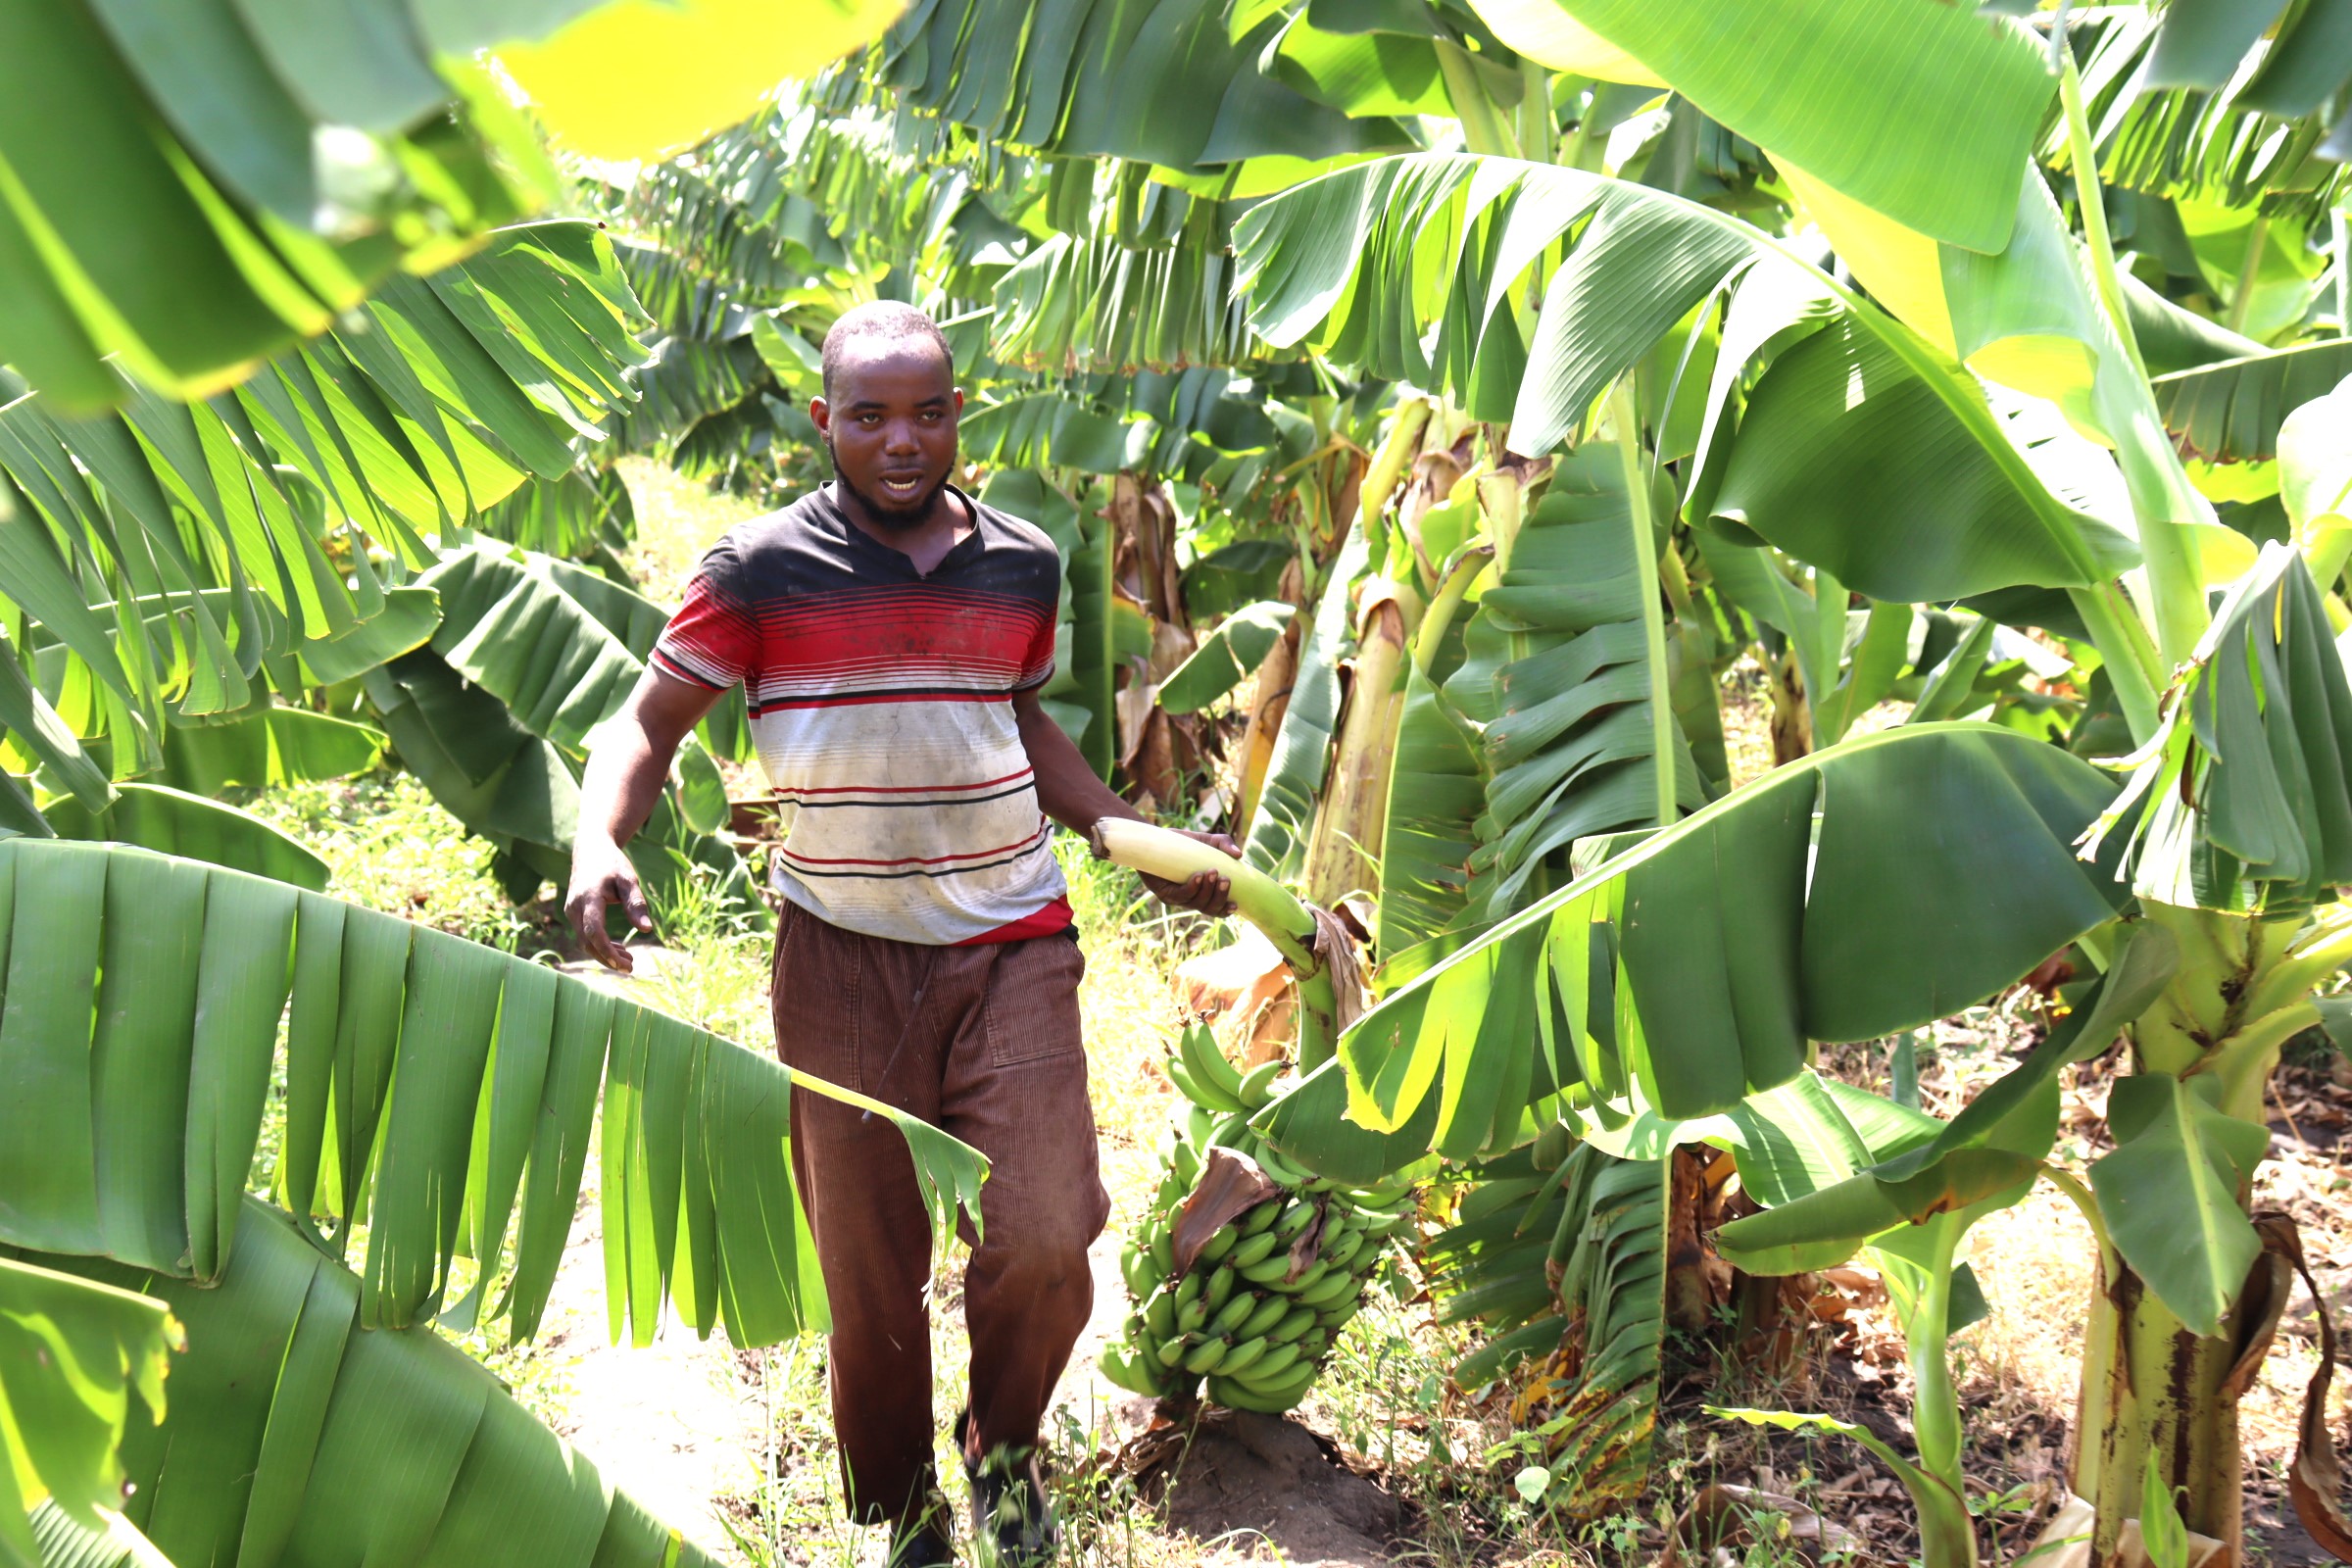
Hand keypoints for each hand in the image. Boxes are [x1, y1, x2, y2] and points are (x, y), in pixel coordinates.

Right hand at [566, 837, 650, 972]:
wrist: (590, 850)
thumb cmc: (612, 864)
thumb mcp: (629, 880)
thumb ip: (636, 904)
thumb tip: (647, 930)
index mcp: (589, 898)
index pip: (594, 931)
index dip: (607, 950)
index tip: (625, 964)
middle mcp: (575, 907)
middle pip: (587, 942)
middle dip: (608, 958)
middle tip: (630, 968)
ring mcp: (571, 911)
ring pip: (585, 941)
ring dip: (604, 953)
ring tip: (628, 961)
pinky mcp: (573, 913)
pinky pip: (584, 934)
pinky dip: (599, 944)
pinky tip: (618, 949)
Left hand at [1139, 830, 1238, 915]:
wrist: (1158, 838)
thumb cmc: (1186, 843)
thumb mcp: (1208, 841)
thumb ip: (1224, 844)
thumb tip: (1238, 855)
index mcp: (1204, 892)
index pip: (1216, 909)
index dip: (1225, 910)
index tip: (1235, 903)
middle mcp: (1191, 899)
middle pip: (1209, 909)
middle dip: (1220, 896)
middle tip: (1226, 879)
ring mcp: (1177, 898)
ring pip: (1196, 903)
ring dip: (1207, 890)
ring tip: (1213, 872)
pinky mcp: (1164, 893)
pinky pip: (1179, 895)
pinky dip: (1191, 887)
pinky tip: (1197, 876)